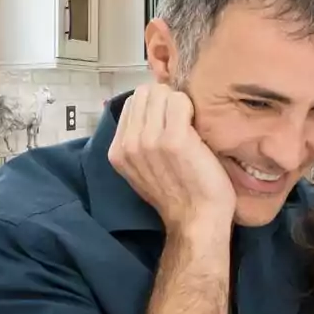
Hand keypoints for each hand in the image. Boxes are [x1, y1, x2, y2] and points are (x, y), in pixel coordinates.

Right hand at [108, 84, 234, 233]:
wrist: (196, 220)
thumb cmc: (177, 195)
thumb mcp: (142, 170)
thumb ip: (137, 142)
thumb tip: (150, 110)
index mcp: (117, 151)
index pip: (132, 103)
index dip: (154, 106)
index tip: (168, 121)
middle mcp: (128, 144)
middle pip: (145, 92)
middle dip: (165, 100)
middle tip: (180, 120)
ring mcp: (149, 140)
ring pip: (162, 93)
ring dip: (179, 104)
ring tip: (189, 125)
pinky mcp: (174, 138)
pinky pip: (180, 100)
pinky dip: (191, 108)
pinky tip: (197, 127)